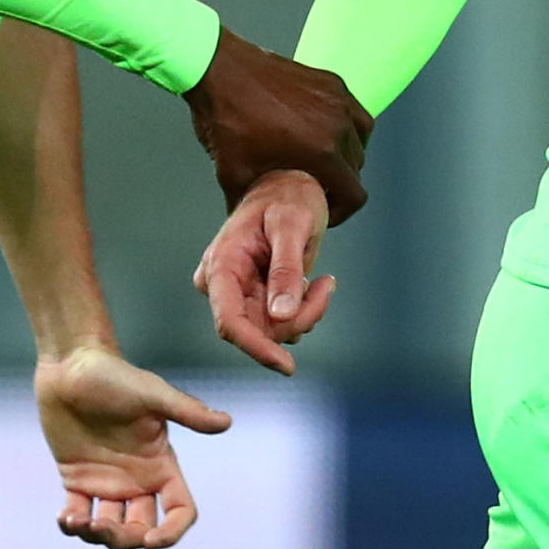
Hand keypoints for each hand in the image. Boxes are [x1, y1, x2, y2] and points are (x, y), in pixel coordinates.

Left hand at [36, 345, 231, 548]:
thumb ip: (188, 411)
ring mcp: (107, 482)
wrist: (72, 364)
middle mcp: (138, 479)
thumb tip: (226, 422)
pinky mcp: (77, 479)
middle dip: (124, 538)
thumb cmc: (115, 375)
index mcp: (161, 465)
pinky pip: (78, 514)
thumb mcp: (153, 394)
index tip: (150, 539)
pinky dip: (72, 525)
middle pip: (141, 529)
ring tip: (76, 521)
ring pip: (110, 527)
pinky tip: (65, 519)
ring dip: (96, 535)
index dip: (171, 532)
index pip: (179, 511)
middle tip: (99, 527)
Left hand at [183, 27, 373, 223]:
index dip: (341, 211)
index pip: (355, 194)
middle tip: (315, 184)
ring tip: (323, 158)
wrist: (219, 70)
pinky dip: (345, 125)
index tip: (324, 208)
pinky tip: (322, 130)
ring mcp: (337, 99)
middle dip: (339, 181)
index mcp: (322, 151)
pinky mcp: (330, 81)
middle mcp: (338, 123)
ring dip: (348, 153)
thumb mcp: (233, 173)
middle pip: (357, 167)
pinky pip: (353, 110)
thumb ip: (248, 202)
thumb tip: (247, 221)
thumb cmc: (227, 118)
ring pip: (362, 137)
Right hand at [193, 170, 335, 373]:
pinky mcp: (254, 299)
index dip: (256, 347)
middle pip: (256, 329)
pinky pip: (280, 323)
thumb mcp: (292, 225)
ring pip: (272, 330)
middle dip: (297, 318)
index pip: (229, 320)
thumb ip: (286, 270)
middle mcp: (222, 284)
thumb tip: (281, 316)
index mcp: (222, 264)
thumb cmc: (288, 197)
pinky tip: (314, 286)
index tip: (286, 365)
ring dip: (305, 314)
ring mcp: (238, 293)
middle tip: (326, 288)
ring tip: (323, 283)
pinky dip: (304, 312)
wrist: (289, 183)